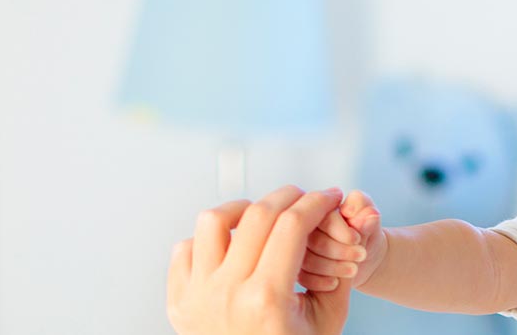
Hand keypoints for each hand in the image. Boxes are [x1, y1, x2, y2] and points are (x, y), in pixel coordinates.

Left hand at [166, 186, 355, 334]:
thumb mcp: (327, 319)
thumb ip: (337, 272)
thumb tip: (339, 224)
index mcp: (268, 298)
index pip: (292, 225)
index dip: (316, 202)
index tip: (329, 196)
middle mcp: (227, 293)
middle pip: (258, 215)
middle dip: (289, 196)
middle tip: (304, 198)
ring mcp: (197, 296)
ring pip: (214, 222)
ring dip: (243, 209)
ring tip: (262, 215)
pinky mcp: (178, 301)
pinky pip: (186, 249)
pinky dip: (210, 240)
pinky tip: (232, 245)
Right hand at [298, 189, 382, 291]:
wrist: (362, 255)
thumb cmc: (366, 232)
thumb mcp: (371, 220)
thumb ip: (368, 213)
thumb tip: (368, 214)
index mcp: (319, 207)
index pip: (321, 216)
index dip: (339, 229)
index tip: (357, 239)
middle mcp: (302, 226)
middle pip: (312, 240)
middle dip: (339, 250)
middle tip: (361, 255)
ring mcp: (296, 247)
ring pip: (306, 260)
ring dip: (332, 267)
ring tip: (354, 269)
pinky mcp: (296, 267)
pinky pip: (302, 277)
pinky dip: (320, 282)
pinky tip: (336, 282)